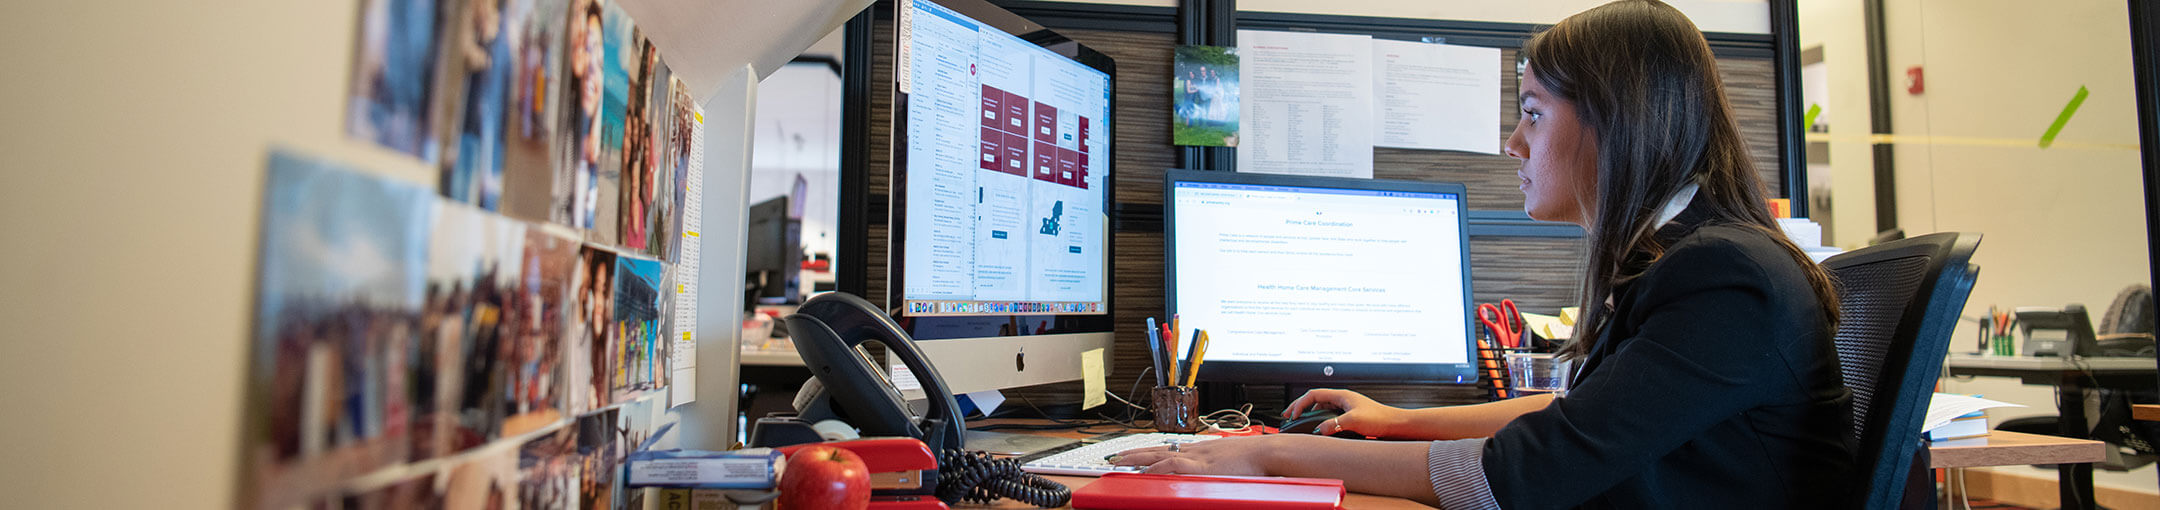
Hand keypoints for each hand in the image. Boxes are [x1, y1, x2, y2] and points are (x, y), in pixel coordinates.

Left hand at [1107, 435, 1308, 474]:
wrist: (1268, 452)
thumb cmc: (1255, 460)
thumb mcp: (1229, 464)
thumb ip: (1215, 468)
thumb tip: (1208, 474)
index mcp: (1201, 451)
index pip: (1168, 449)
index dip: (1147, 452)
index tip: (1131, 455)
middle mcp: (1195, 452)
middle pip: (1157, 450)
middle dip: (1134, 455)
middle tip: (1114, 458)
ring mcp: (1197, 458)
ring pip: (1160, 456)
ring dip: (1138, 460)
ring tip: (1118, 463)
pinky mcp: (1202, 467)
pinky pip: (1174, 467)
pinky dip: (1158, 469)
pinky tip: (1145, 472)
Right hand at [1284, 388, 1405, 437]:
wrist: (1395, 425)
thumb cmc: (1380, 419)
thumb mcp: (1354, 421)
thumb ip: (1335, 424)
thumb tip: (1320, 429)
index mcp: (1341, 395)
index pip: (1313, 395)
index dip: (1300, 404)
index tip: (1293, 415)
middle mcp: (1342, 399)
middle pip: (1314, 400)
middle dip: (1299, 407)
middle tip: (1287, 415)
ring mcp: (1345, 407)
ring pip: (1321, 408)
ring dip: (1308, 414)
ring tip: (1298, 422)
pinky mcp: (1349, 416)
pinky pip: (1328, 416)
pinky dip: (1319, 421)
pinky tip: (1318, 429)